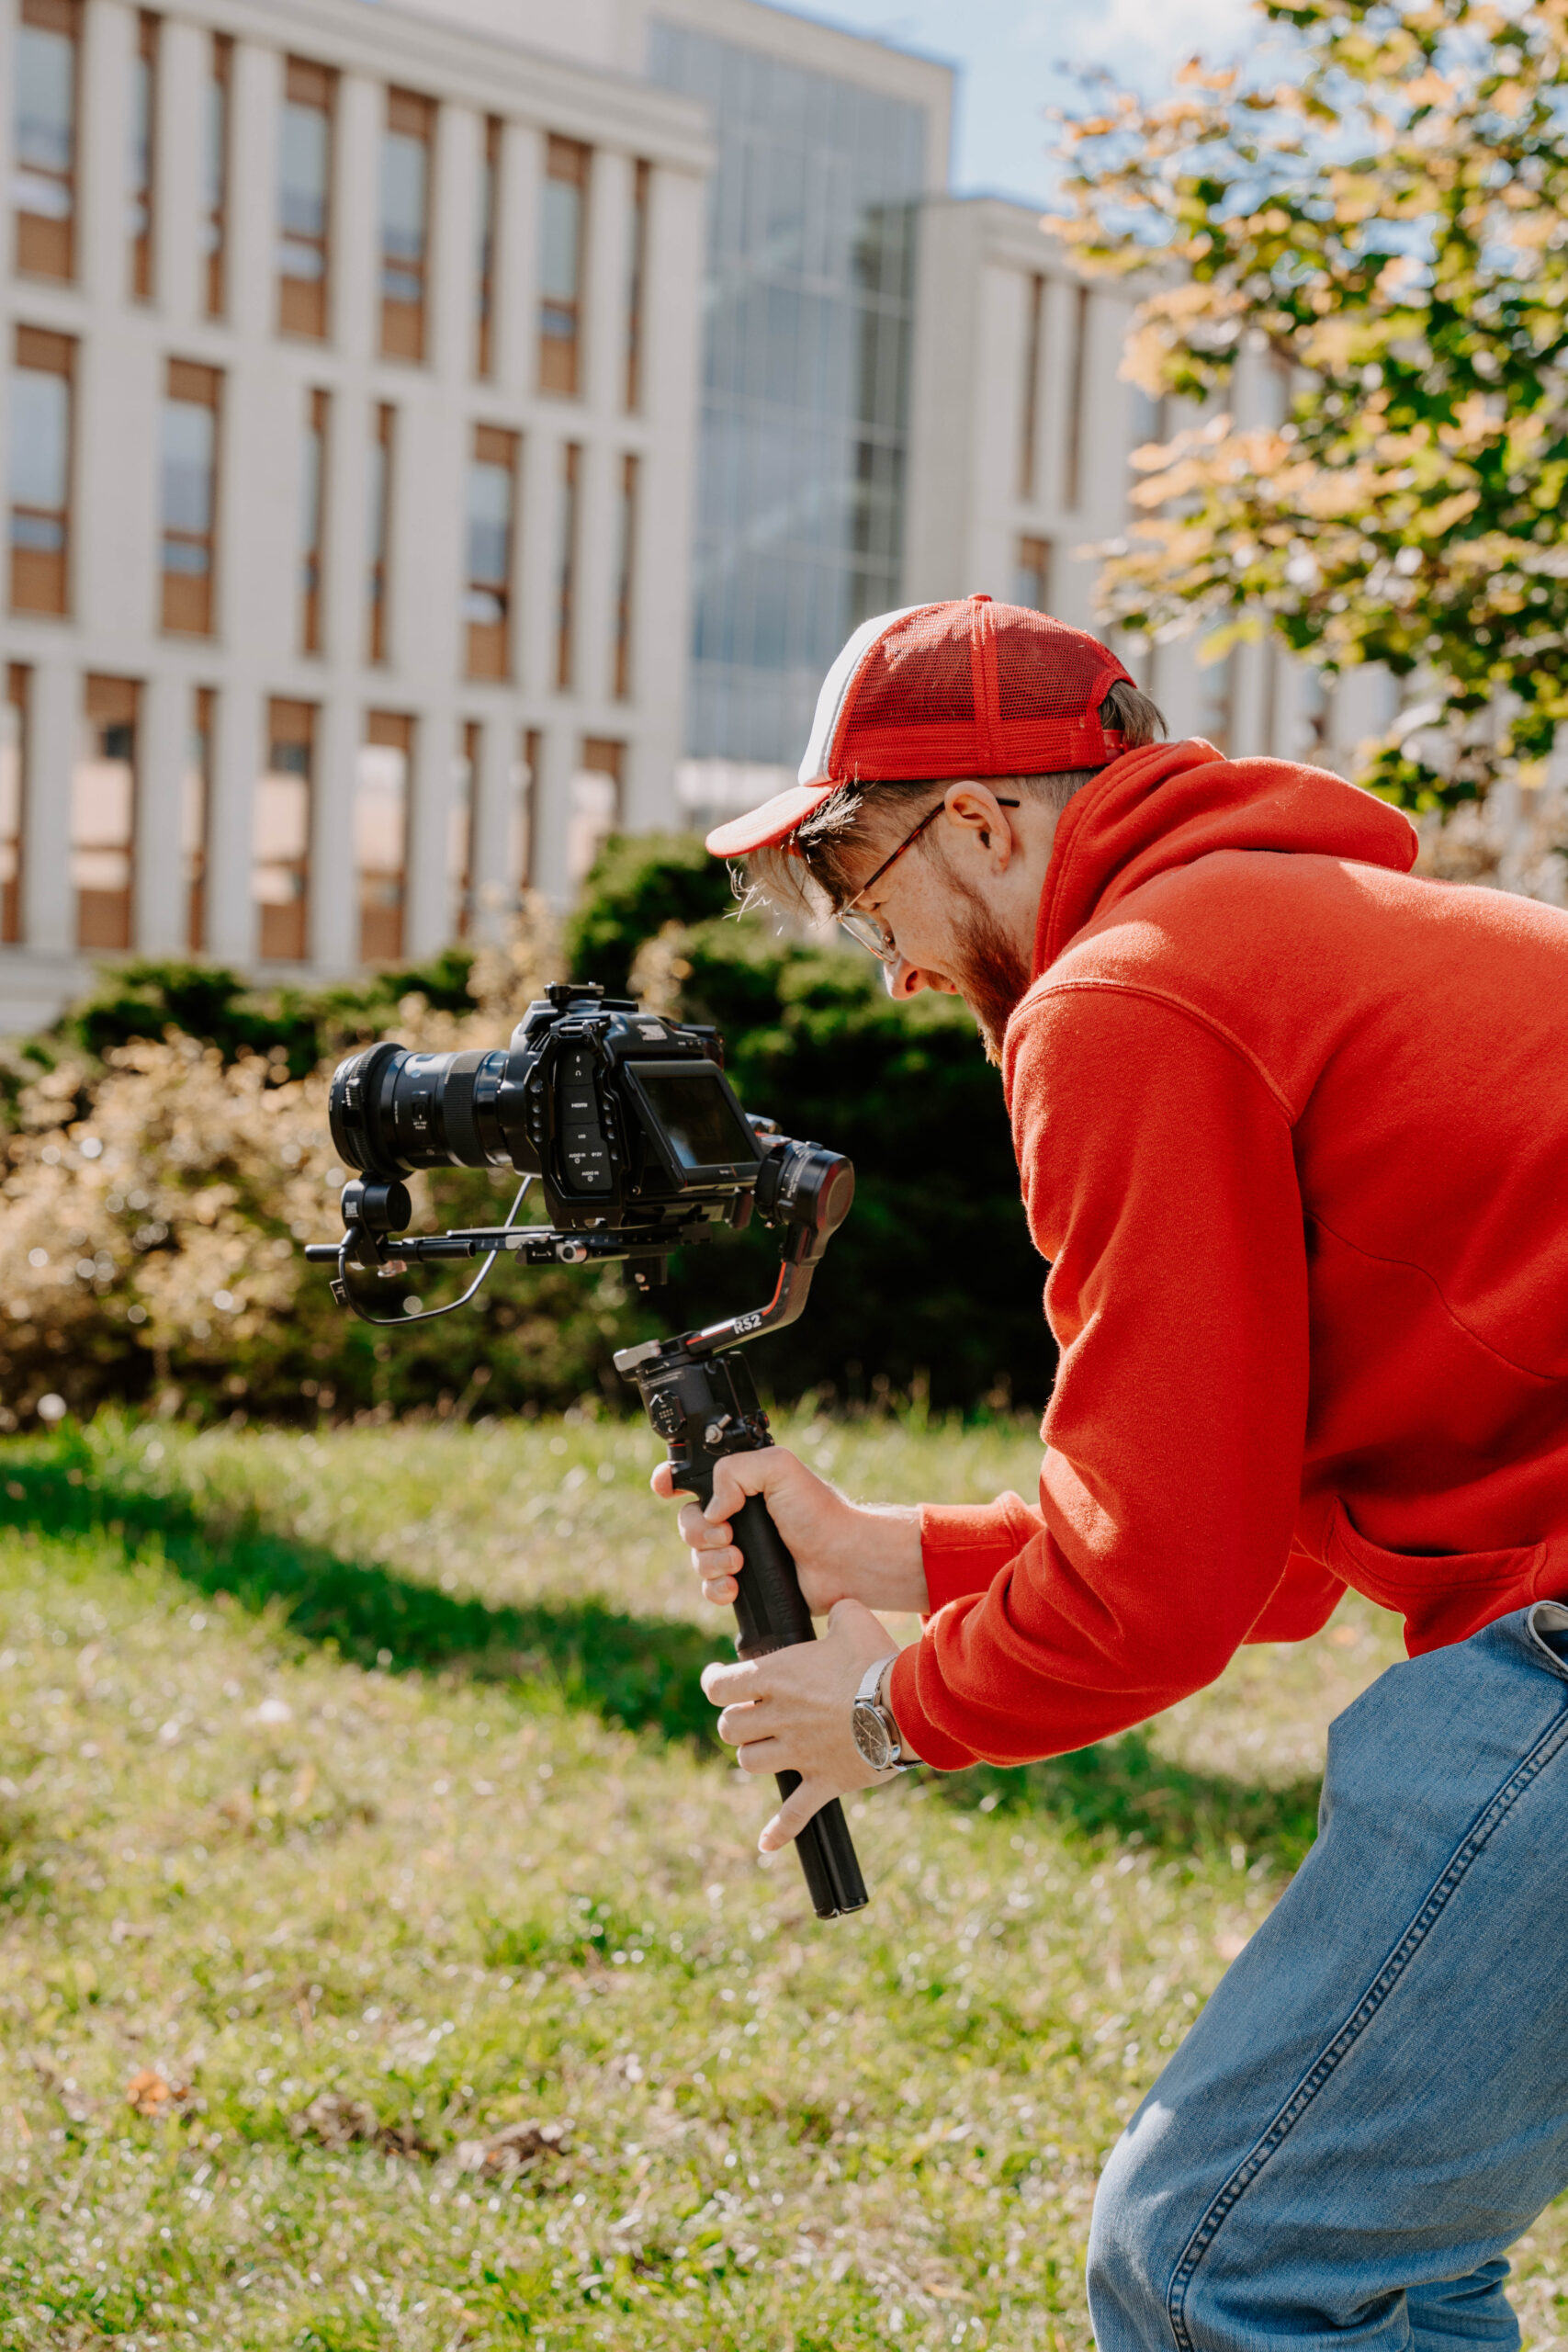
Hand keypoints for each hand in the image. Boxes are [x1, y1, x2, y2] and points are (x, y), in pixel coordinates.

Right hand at [650, 1446, 926, 1617]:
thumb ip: (735, 1471)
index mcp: (740, 1484)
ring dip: (710, 1562)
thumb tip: (711, 1508)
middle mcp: (735, 1515)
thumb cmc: (819, 1513)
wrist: (842, 1561)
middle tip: (728, 1536)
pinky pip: (709, 1588)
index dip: (670, 1482)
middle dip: (699, 1532)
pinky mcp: (744, 1582)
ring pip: (696, 1557)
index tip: (667, 1489)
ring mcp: (738, 1550)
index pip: (691, 1477)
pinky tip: (734, 1587)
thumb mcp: (779, 1468)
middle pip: (687, 1522)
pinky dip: (716, 1588)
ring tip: (739, 1562)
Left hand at [701, 1597, 902, 1848]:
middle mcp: (780, 1717)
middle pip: (731, 1729)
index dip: (714, 1682)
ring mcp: (799, 1753)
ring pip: (750, 1763)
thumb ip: (837, 1612)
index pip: (720, 1686)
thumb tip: (838, 1612)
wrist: (907, 1707)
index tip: (717, 1680)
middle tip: (751, 1715)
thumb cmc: (878, 1660)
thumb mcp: (854, 1618)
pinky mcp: (824, 1781)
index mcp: (778, 1677)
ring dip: (754, 1756)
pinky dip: (778, 1831)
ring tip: (768, 1748)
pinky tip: (765, 1844)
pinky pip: (793, 1814)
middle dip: (737, 1722)